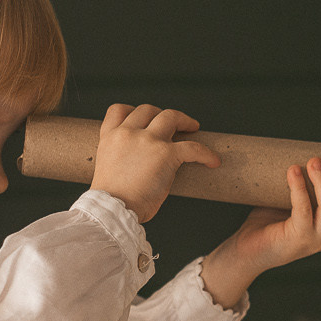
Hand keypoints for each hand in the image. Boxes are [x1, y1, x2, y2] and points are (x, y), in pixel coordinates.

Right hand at [87, 103, 219, 222]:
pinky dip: (206, 154)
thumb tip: (137, 168)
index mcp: (110, 137)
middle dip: (161, 114)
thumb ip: (120, 160)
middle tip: (173, 124)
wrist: (113, 209)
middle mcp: (128, 133)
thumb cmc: (111, 201)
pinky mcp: (166, 153)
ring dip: (185, 120)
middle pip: (148, 110)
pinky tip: (213, 161)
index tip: (143, 118)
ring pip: (171, 117)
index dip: (132, 111)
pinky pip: (193, 147)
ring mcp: (148, 141)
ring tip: (194, 128)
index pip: (118, 111)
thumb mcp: (107, 169)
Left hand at [199, 157, 320, 308]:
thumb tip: (316, 155)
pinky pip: (301, 210)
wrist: (244, 251)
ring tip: (316, 162)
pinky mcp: (293, 238)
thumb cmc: (269, 223)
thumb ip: (309, 190)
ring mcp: (312, 241)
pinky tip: (294, 171)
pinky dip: (299, 189)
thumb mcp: (295, 205)